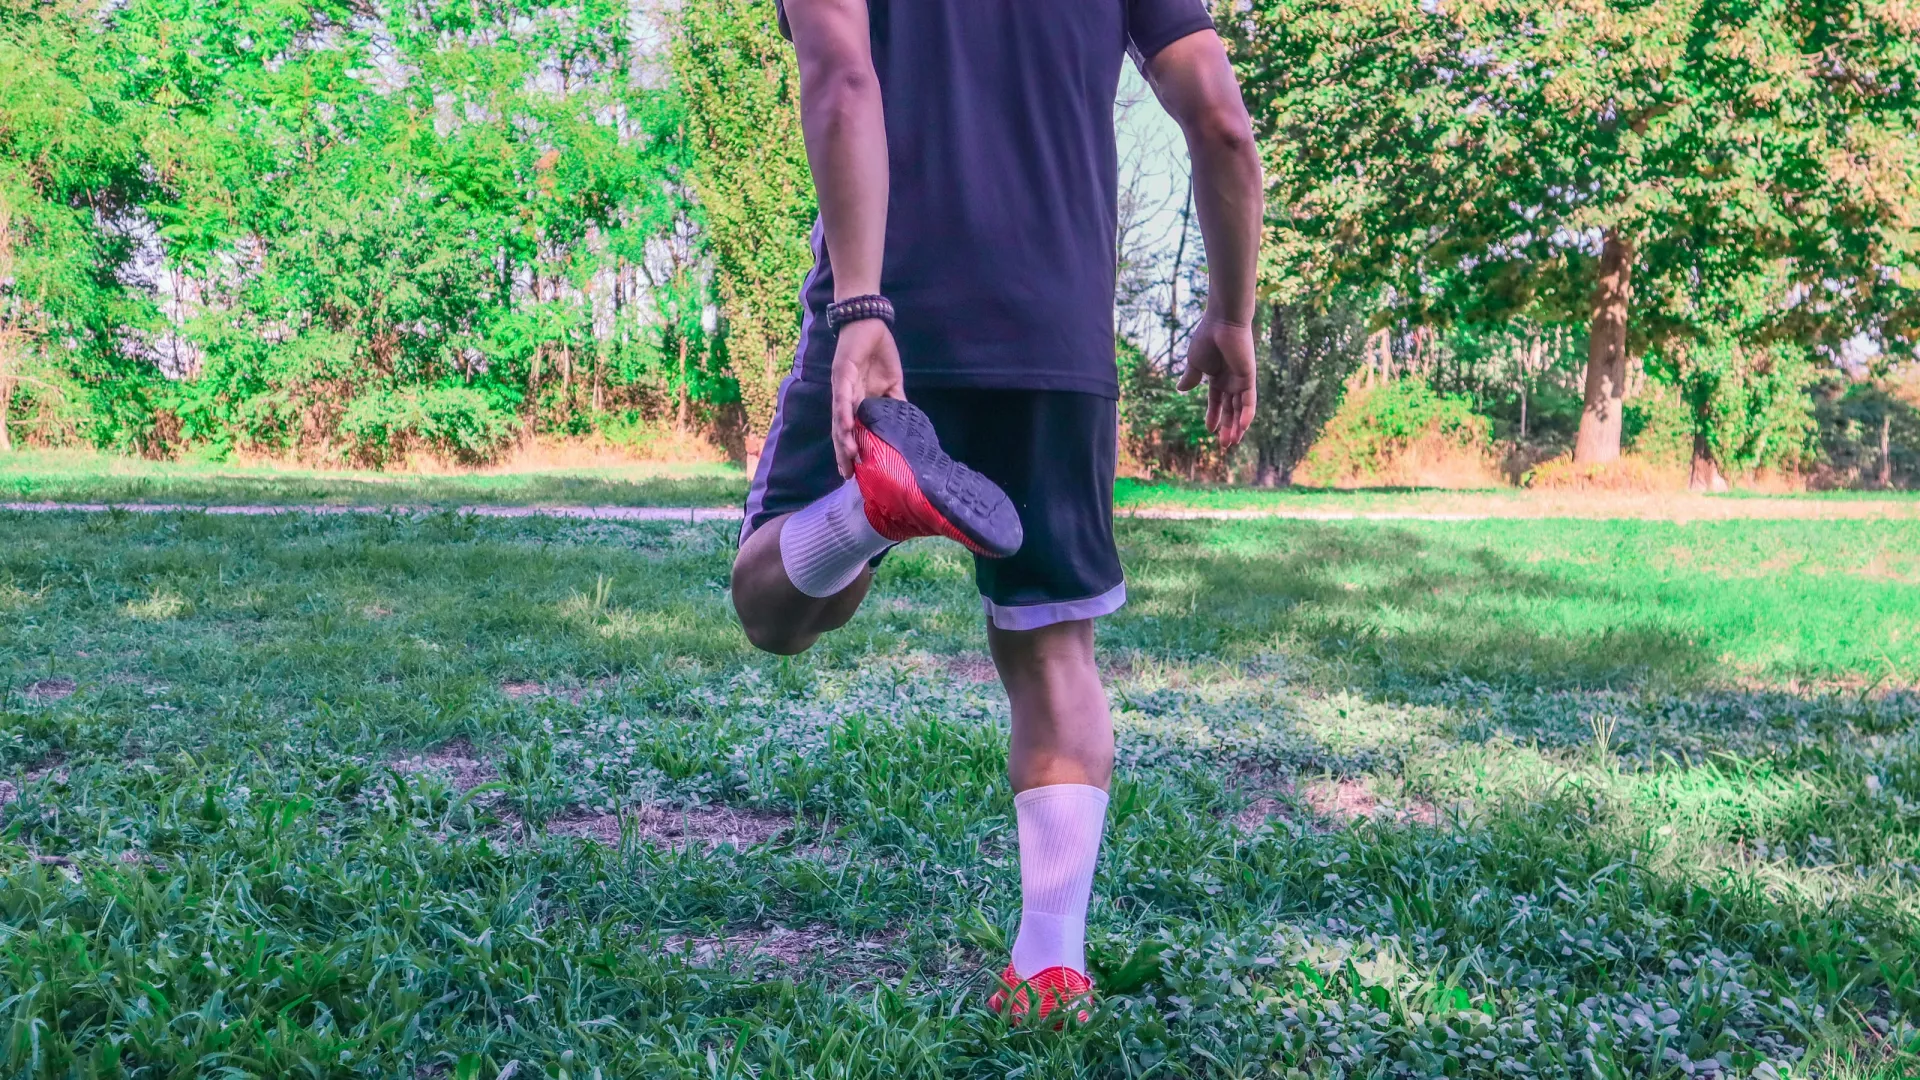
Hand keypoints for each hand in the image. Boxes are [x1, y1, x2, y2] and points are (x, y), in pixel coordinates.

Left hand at [830, 318, 905, 476]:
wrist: (869, 322)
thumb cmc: (879, 351)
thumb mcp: (893, 383)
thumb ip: (896, 403)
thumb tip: (906, 422)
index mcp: (857, 401)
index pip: (853, 431)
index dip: (852, 450)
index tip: (855, 473)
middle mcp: (846, 397)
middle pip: (842, 430)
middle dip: (843, 452)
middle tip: (848, 474)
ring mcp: (842, 386)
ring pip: (840, 417)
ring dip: (843, 437)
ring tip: (849, 456)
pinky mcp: (842, 373)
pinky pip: (843, 395)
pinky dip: (845, 411)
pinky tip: (848, 426)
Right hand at [1177, 310, 1256, 447]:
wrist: (1222, 323)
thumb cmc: (1207, 338)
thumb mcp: (1195, 363)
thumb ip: (1190, 377)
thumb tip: (1181, 390)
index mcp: (1217, 377)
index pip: (1216, 401)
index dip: (1213, 416)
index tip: (1209, 431)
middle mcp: (1230, 381)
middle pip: (1230, 409)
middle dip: (1227, 427)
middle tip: (1224, 445)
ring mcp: (1241, 380)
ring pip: (1240, 409)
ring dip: (1237, 426)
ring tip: (1232, 443)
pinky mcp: (1248, 378)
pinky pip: (1249, 401)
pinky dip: (1247, 414)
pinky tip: (1242, 427)